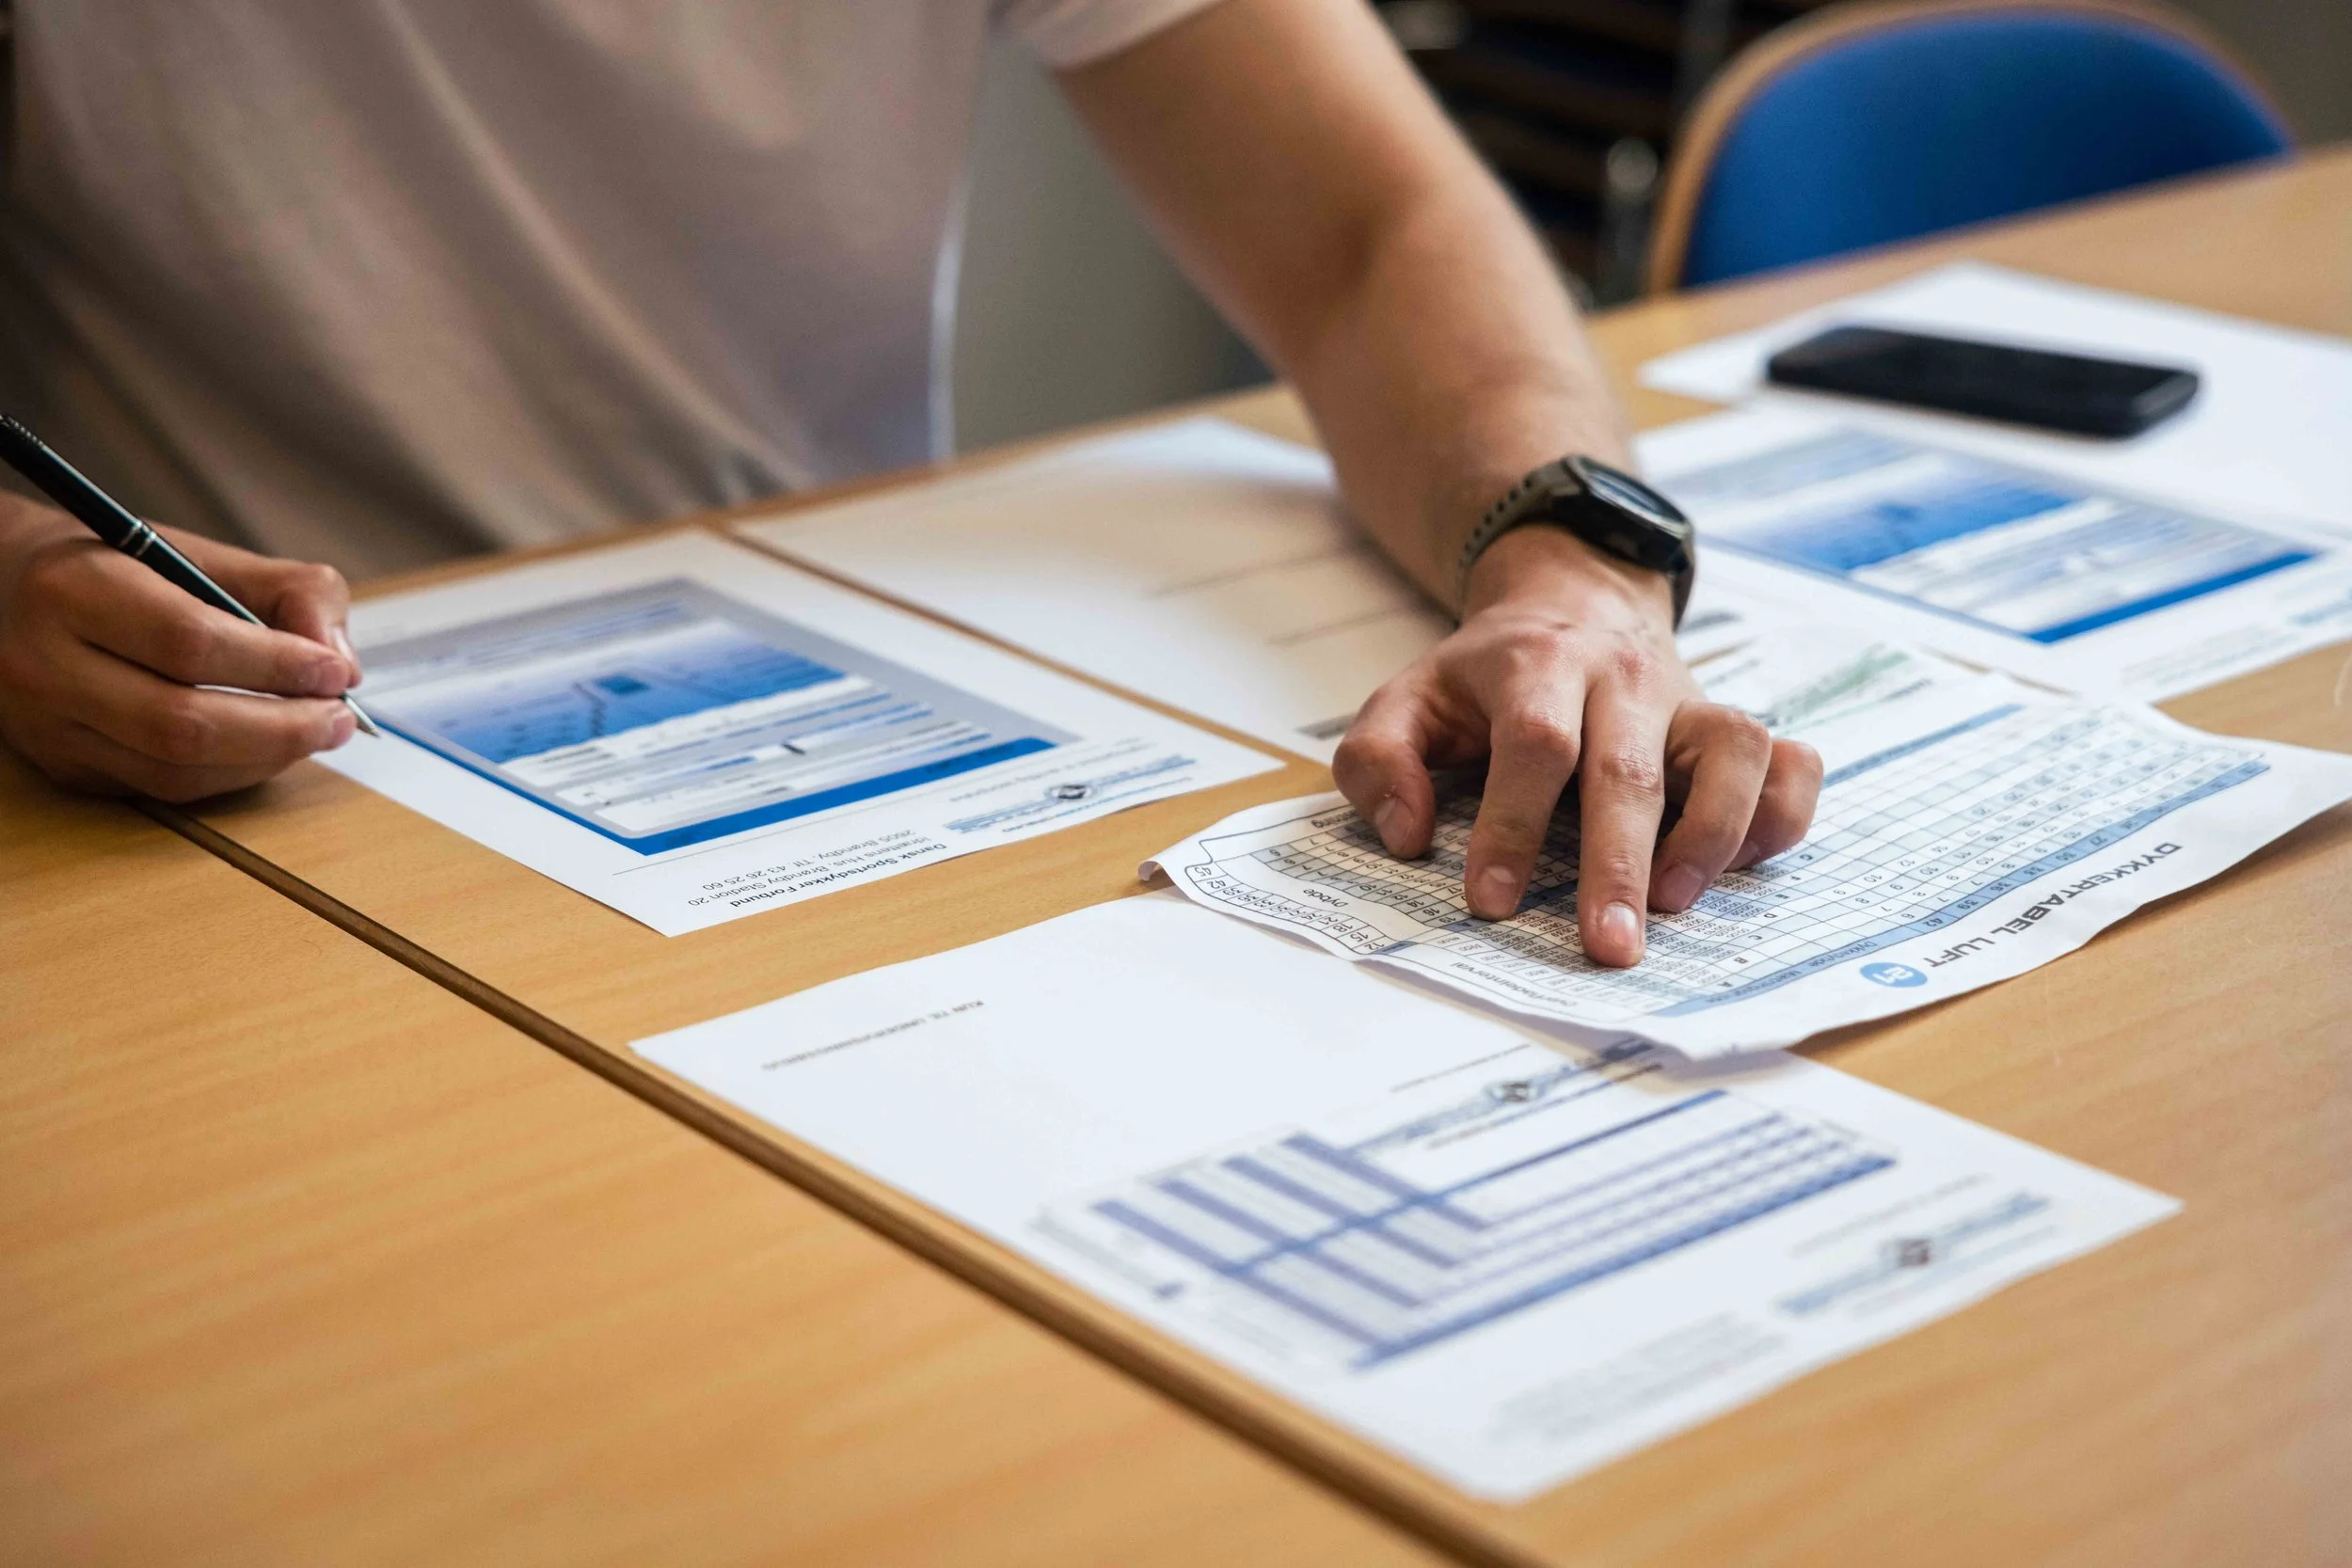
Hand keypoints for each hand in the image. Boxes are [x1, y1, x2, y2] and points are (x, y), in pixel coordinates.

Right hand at [0, 494, 361, 799]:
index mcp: (74, 589)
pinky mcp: (63, 767)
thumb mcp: (198, 552)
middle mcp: (46, 663)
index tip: (335, 672)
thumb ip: (287, 591)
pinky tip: (267, 749)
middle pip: (183, 723)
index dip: (277, 664)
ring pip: (174, 770)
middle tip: (339, 717)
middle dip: (282, 728)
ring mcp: (48, 726)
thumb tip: (340, 663)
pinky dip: (231, 775)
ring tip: (315, 731)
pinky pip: (162, 788)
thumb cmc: (117, 568)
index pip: (189, 643)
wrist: (7, 592)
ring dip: (265, 759)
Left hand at [1334, 526, 1821, 966]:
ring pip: (1734, 750)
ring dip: (1714, 833)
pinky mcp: (1732, 726)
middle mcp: (1623, 678)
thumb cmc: (1487, 678)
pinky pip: (1789, 763)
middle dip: (1619, 865)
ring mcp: (1690, 701)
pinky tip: (1741, 863)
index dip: (1513, 825)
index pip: (1536, 745)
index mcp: (1538, 666)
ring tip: (1677, 903)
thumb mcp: (1408, 699)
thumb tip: (1408, 836)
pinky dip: (1782, 815)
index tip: (1490, 902)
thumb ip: (1380, 759)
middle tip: (1608, 948)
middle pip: (1631, 768)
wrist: (1572, 600)